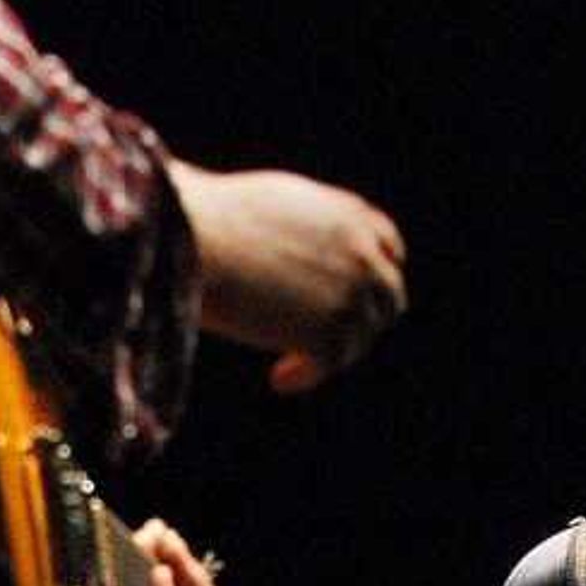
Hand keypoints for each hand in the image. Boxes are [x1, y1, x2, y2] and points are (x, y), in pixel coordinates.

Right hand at [171, 162, 407, 393]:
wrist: (197, 238)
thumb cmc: (210, 218)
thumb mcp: (271, 204)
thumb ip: (301, 228)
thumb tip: (288, 257)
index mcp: (350, 216)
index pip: (389, 250)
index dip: (376, 276)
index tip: (356, 296)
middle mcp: (361, 254)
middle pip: (388, 299)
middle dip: (363, 322)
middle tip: (328, 340)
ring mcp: (351, 294)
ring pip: (361, 337)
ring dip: (331, 353)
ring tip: (290, 363)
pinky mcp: (329, 332)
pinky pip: (330, 363)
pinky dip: (306, 375)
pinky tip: (278, 380)